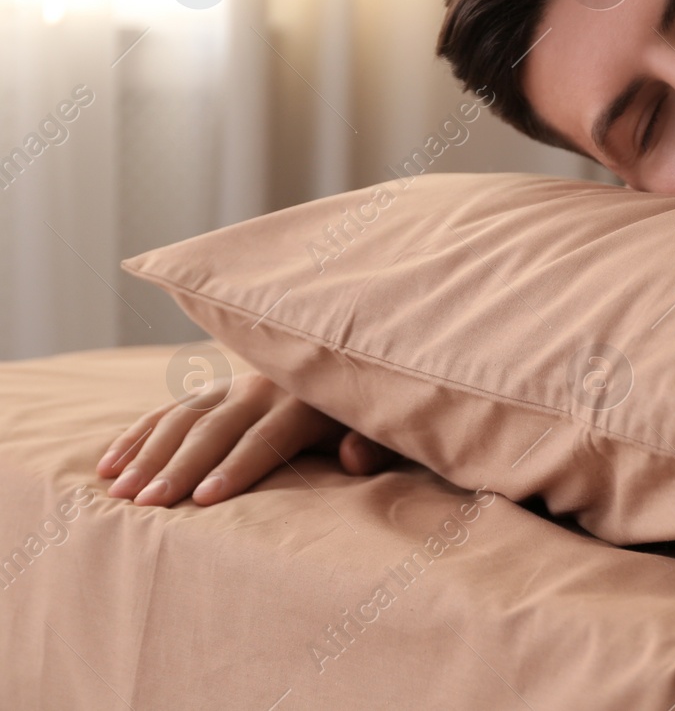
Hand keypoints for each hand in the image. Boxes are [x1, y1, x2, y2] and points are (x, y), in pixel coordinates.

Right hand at [97, 370, 393, 506]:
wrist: (339, 363)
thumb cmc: (357, 414)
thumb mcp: (373, 427)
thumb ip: (370, 445)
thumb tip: (354, 458)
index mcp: (304, 401)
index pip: (266, 438)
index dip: (237, 467)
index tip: (206, 498)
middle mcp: (262, 388)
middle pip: (216, 430)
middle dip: (181, 467)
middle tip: (149, 503)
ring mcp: (230, 386)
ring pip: (182, 418)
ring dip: (149, 454)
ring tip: (121, 492)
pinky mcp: (208, 389)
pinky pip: (165, 410)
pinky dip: (136, 436)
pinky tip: (108, 465)